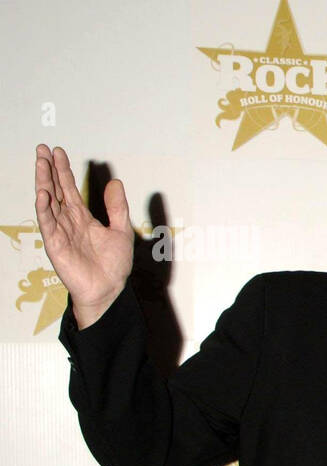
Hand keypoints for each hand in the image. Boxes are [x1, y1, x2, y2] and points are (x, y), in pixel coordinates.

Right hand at [34, 145, 133, 327]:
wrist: (109, 289)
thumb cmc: (113, 265)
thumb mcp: (121, 230)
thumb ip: (117, 207)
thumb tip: (115, 182)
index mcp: (82, 217)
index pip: (69, 188)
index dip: (63, 170)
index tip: (58, 152)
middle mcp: (68, 221)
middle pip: (55, 190)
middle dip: (48, 169)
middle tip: (42, 148)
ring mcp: (60, 231)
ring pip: (48, 202)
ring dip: (43, 182)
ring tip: (40, 163)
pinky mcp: (55, 244)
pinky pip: (47, 224)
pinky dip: (44, 209)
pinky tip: (42, 194)